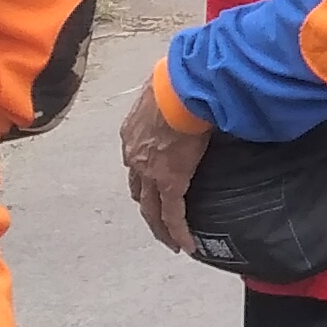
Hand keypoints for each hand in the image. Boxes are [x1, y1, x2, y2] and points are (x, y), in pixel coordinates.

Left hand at [119, 80, 208, 254]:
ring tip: (171, 241)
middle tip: (157, 222)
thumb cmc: (180, 80)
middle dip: (147, 207)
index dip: (143, 176)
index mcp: (133, 133)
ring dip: (159, 226)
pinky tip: (187, 246)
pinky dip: (179, 232)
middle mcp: (135, 156)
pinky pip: (173, 215)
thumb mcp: (170, 89)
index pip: (135, 160)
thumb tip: (193, 91)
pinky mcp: (171, 183)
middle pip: (137, 190)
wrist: (183, 88)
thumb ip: (176, 98)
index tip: (152, 185)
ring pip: (150, 209)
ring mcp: (150, 173)